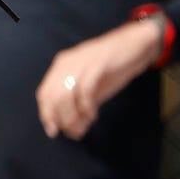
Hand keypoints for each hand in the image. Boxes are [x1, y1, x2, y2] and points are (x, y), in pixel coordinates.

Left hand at [35, 18, 163, 139]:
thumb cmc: (112, 68)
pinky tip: (93, 115)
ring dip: (73, 116)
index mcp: (61, 66)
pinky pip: (85, 90)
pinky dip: (87, 106)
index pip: (44, 94)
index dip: (47, 115)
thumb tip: (73, 129)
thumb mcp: (92, 88)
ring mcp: (80, 63)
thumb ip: (80, 105)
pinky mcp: (97, 65)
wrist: (135, 46)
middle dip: (61, 119)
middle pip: (53, 96)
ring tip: (84, 126)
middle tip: (74, 133)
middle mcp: (66, 63)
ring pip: (66, 95)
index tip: (53, 131)